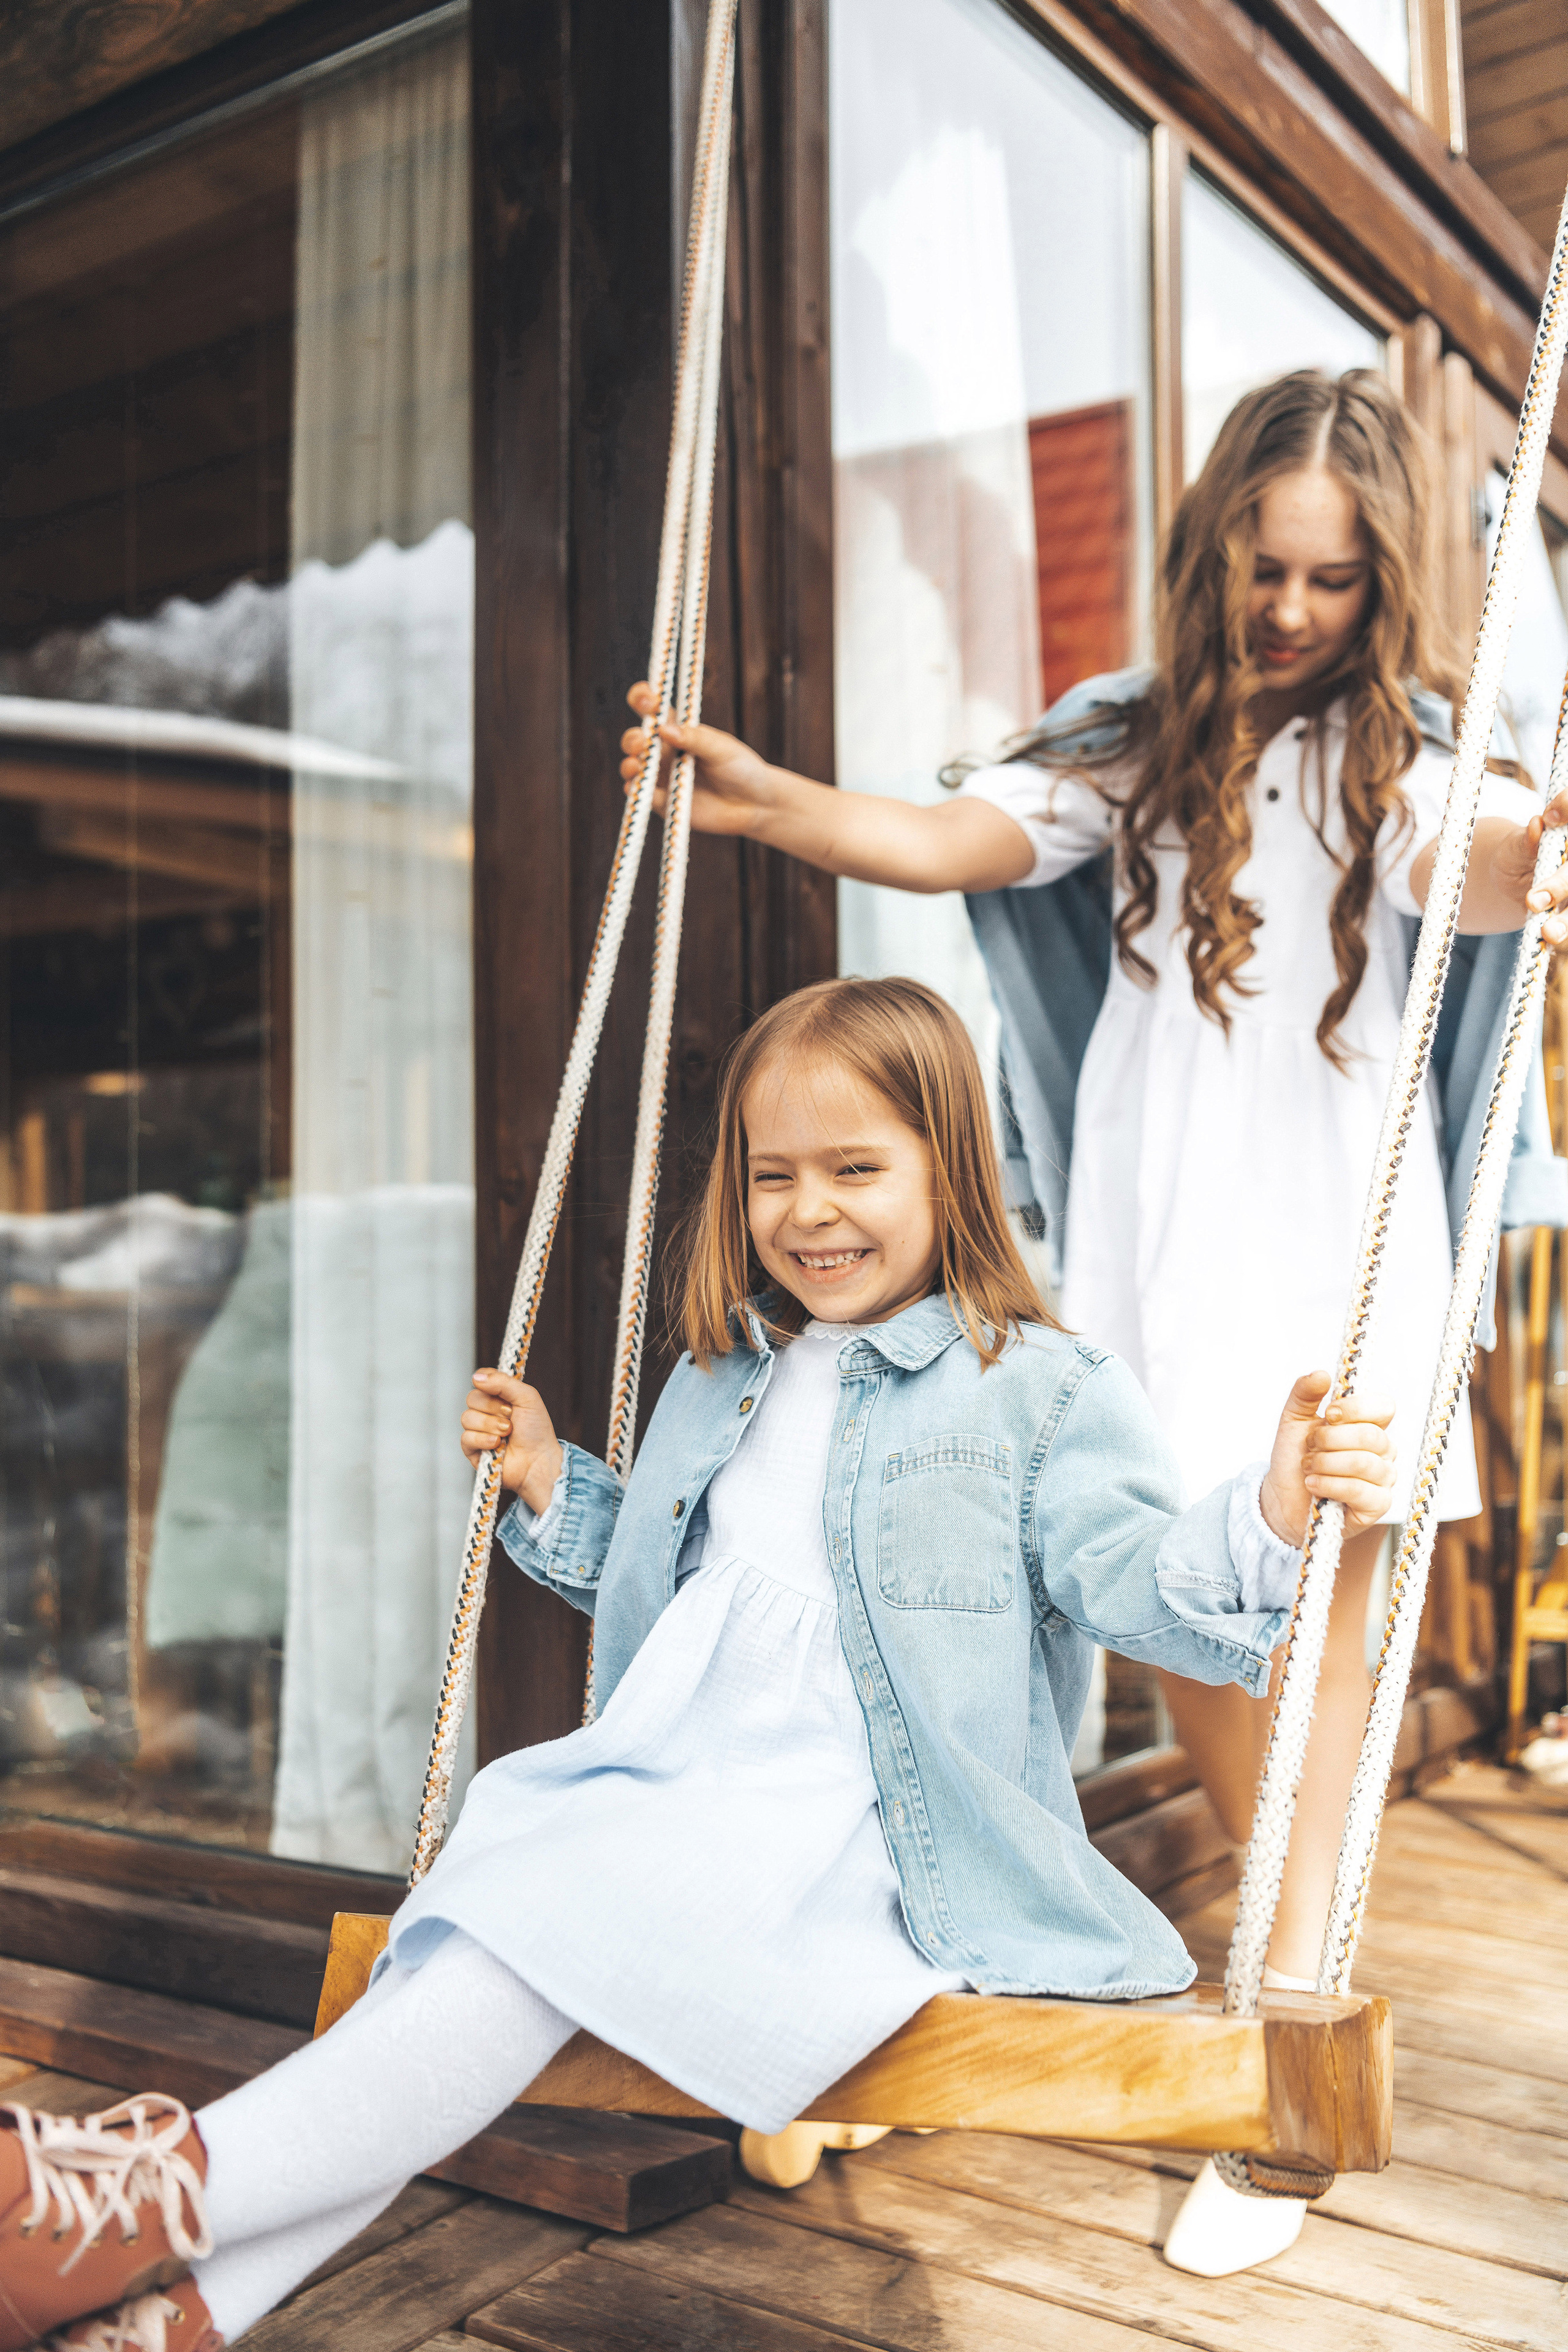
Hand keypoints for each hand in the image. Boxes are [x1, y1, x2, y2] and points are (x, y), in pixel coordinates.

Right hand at [461, 1370, 562, 1515]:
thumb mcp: (527, 1397)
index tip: (504, 1394)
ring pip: (467, 1417)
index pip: (481, 1380)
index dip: (489, 1384)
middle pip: (472, 1398)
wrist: (538, 1460)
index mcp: (498, 1396)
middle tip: (511, 1417)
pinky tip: (498, 1445)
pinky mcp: (472, 1449)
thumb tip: (476, 1377)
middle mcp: (486, 1411)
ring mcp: (478, 1430)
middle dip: (494, 1408)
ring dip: (491, 1425)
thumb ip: (503, 1382)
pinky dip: (484, 1440)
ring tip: (508, 1433)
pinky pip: (466, 1438)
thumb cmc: (536, 1430)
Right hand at [619, 681, 778, 836]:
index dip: (642, 697)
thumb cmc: (742, 769)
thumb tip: (663, 728)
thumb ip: (695, 739)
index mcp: (678, 730)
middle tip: (643, 743)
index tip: (649, 700)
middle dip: (633, 739)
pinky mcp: (663, 803)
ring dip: (630, 764)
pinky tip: (640, 789)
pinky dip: (639, 792)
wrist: (755, 805)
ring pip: (633, 767)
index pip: (651, 708)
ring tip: (638, 765)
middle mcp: (665, 751)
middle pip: (635, 739)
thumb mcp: (722, 748)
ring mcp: (662, 777)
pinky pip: (643, 797)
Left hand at [1259, 1372, 1395, 1547]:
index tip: (1328, 1414)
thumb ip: (1305, 1393)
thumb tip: (1321, 1374)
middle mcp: (1383, 1451)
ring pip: (1363, 1462)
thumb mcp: (1294, 1419)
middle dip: (1329, 1439)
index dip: (1357, 1408)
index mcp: (1368, 1425)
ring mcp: (1383, 1479)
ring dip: (1325, 1463)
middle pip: (1371, 1435)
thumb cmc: (1294, 1458)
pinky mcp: (1377, 1505)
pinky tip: (1312, 1484)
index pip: (1384, 1407)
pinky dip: (1329, 1484)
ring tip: (1307, 1467)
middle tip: (1309, 1447)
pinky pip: (1360, 1490)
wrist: (1282, 1498)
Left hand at [1490, 789, 1567, 946]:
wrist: (1518, 882)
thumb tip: (1536, 825)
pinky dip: (1567, 932)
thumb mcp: (1514, 848)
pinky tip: (1553, 939)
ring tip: (1548, 932)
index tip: (1548, 819)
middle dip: (1561, 884)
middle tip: (1533, 900)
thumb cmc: (1516, 857)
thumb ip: (1525, 841)